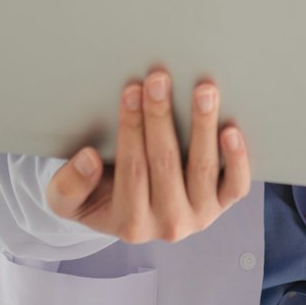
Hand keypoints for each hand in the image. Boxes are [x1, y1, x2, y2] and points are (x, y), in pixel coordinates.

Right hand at [45, 67, 251, 243]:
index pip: (132, 169)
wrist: (130, 213)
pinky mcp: (223, 203)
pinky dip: (237, 159)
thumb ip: (69, 185)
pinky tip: (231, 129)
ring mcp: (200, 214)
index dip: (131, 128)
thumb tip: (88, 159)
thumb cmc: (99, 195)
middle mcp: (169, 224)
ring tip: (202, 91)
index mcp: (130, 224)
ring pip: (204, 169)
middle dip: (160, 116)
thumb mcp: (68, 199)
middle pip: (166, 163)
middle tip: (158, 80)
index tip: (130, 91)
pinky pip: (236, 185)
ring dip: (202, 126)